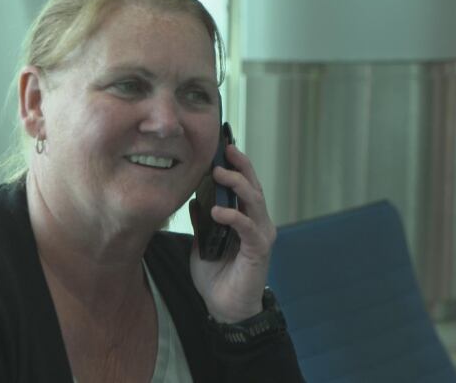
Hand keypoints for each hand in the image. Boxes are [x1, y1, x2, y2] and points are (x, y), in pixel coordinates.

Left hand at [189, 144, 275, 322]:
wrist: (226, 309)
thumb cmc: (217, 276)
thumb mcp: (202, 242)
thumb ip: (201, 222)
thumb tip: (193, 198)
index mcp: (246, 218)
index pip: (244, 185)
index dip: (235, 165)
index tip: (221, 147)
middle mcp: (258, 222)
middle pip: (253, 185)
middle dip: (240, 165)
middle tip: (225, 149)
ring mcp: (261, 234)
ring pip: (255, 200)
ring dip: (237, 184)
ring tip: (218, 173)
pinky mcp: (259, 250)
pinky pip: (248, 227)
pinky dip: (233, 216)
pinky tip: (218, 211)